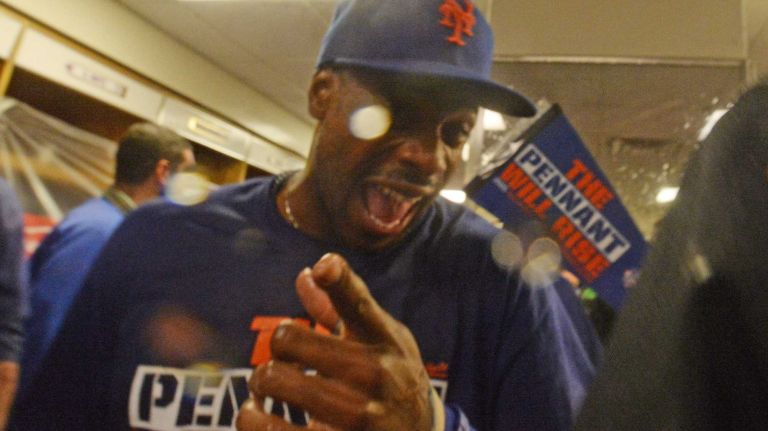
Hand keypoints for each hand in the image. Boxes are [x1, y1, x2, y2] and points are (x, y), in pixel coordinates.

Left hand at [236, 253, 434, 430]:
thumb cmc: (394, 379)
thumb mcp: (380, 340)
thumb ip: (342, 306)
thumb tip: (306, 274)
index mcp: (385, 339)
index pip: (359, 302)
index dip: (339, 278)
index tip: (324, 267)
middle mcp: (375, 374)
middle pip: (290, 339)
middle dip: (277, 347)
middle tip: (281, 358)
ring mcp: (357, 415)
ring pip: (275, 380)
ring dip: (260, 383)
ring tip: (265, 389)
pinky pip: (267, 429)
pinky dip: (250, 418)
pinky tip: (257, 415)